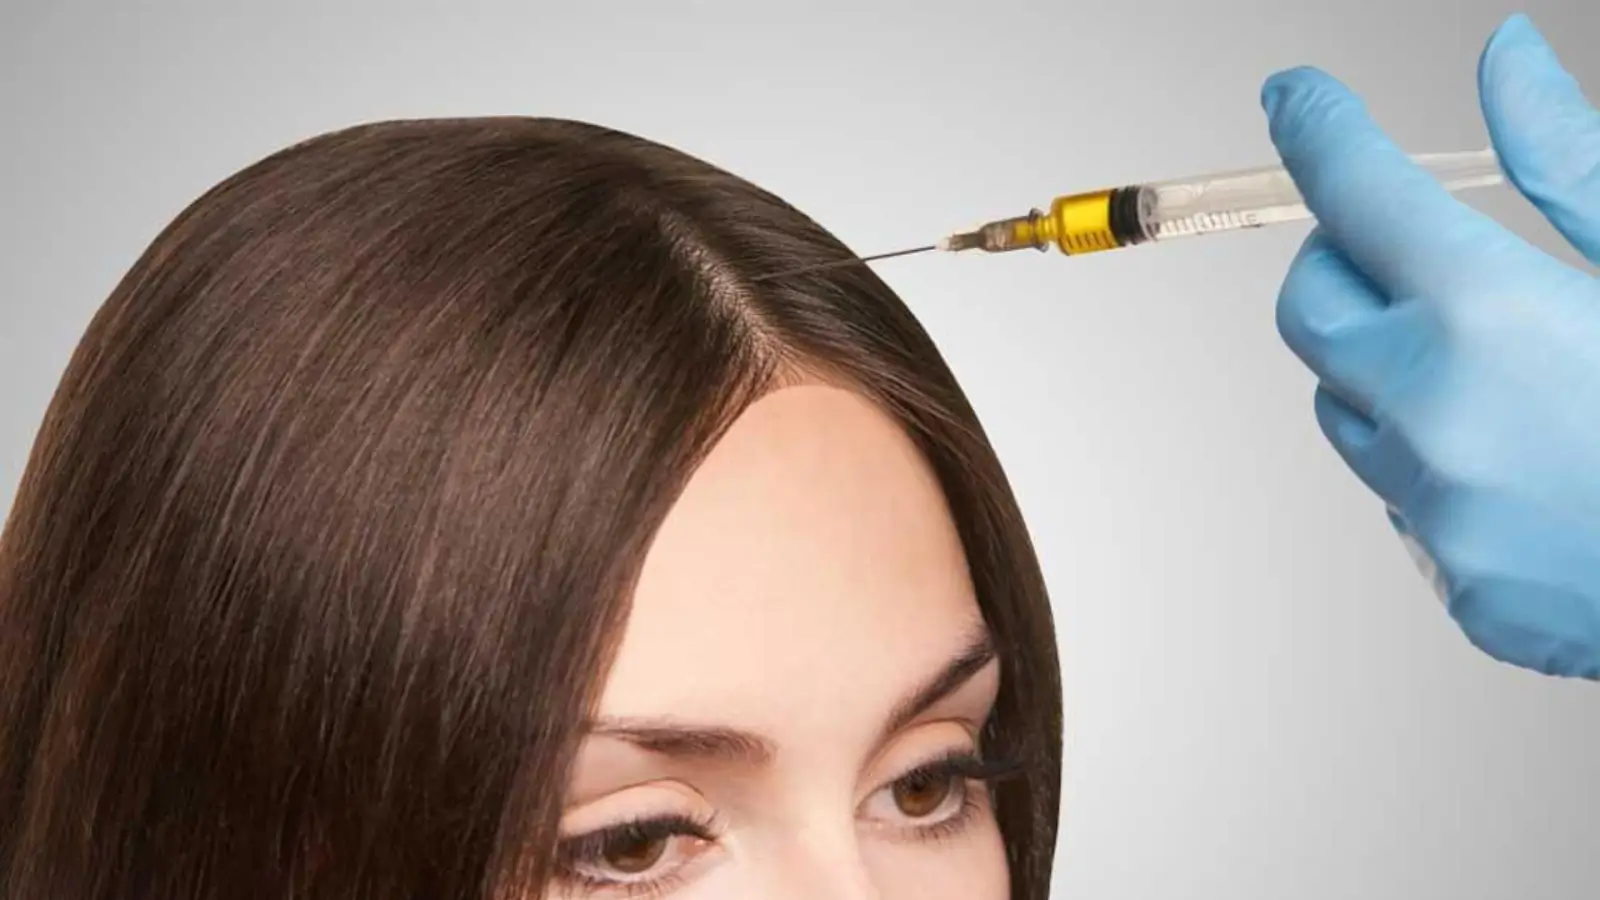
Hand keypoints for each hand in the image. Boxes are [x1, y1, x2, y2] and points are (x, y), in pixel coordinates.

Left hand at [1264, 14, 1599, 678]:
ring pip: (1345, 408)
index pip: (1352, 193)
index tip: (1295, 98)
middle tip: (1419, 246)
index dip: (1315, 130)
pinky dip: (1441, 459)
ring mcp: (1441, 515)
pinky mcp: (1461, 586)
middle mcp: (1435, 418)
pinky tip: (1544, 460)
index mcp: (1489, 316)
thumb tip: (1503, 61)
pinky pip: (1404, 498)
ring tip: (1512, 366)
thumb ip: (1571, 164)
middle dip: (1346, 260)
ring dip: (1389, 366)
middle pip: (1309, 307)